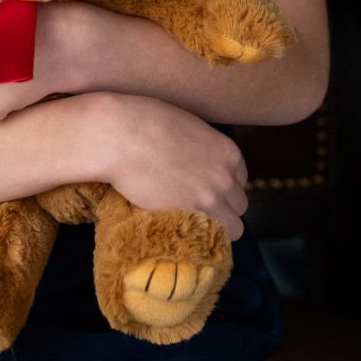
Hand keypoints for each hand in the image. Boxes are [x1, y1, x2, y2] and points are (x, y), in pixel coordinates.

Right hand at [90, 93, 248, 239]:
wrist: (120, 137)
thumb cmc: (143, 121)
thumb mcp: (186, 126)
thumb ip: (201, 147)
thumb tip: (195, 159)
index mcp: (228, 151)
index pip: (240, 179)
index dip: (222, 184)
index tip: (205, 186)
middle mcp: (225, 176)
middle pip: (239, 204)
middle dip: (222, 205)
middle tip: (195, 204)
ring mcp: (210, 199)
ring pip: (234, 228)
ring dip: (216, 226)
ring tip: (190, 222)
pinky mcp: (191, 217)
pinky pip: (210, 239)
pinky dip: (200, 237)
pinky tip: (181, 229)